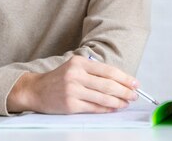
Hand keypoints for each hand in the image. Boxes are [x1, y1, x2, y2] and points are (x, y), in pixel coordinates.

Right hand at [7, 55, 138, 113]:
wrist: (36, 90)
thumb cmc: (59, 78)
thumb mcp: (75, 67)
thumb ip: (94, 71)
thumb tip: (120, 80)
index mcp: (80, 63)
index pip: (108, 71)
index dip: (125, 78)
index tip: (135, 83)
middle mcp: (76, 75)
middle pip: (108, 85)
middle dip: (125, 91)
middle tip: (134, 95)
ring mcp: (73, 91)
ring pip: (103, 98)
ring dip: (118, 102)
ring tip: (126, 102)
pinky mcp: (70, 105)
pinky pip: (94, 108)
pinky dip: (106, 109)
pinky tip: (113, 108)